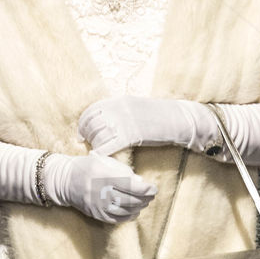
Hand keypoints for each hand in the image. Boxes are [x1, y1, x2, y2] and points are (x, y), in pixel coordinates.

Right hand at [42, 152, 156, 223]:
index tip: (153, 188)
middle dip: (145, 199)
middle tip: (151, 196)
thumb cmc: (86, 167)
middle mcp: (101, 193)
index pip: (131, 186)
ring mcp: (98, 206)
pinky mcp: (96, 214)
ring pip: (125, 211)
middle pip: (131, 200)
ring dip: (138, 208)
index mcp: (104, 176)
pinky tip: (134, 212)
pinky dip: (128, 216)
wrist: (64, 181)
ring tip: (144, 203)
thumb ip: (123, 170)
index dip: (146, 189)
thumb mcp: (104, 161)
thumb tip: (140, 183)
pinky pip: (116, 219)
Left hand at [78, 96, 218, 157]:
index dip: (83, 124)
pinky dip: (101, 152)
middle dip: (87, 136)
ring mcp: (124, 122)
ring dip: (95, 145)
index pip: (91, 111)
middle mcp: (118, 109)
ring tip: (97, 151)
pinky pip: (109, 145)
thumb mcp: (136, 106)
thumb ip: (120, 110)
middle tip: (86, 144)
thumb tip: (106, 119)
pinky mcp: (131, 135)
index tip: (81, 133)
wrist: (177, 118)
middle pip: (92, 124)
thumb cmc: (159, 114)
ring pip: (98, 136)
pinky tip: (100, 158)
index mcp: (118, 100)